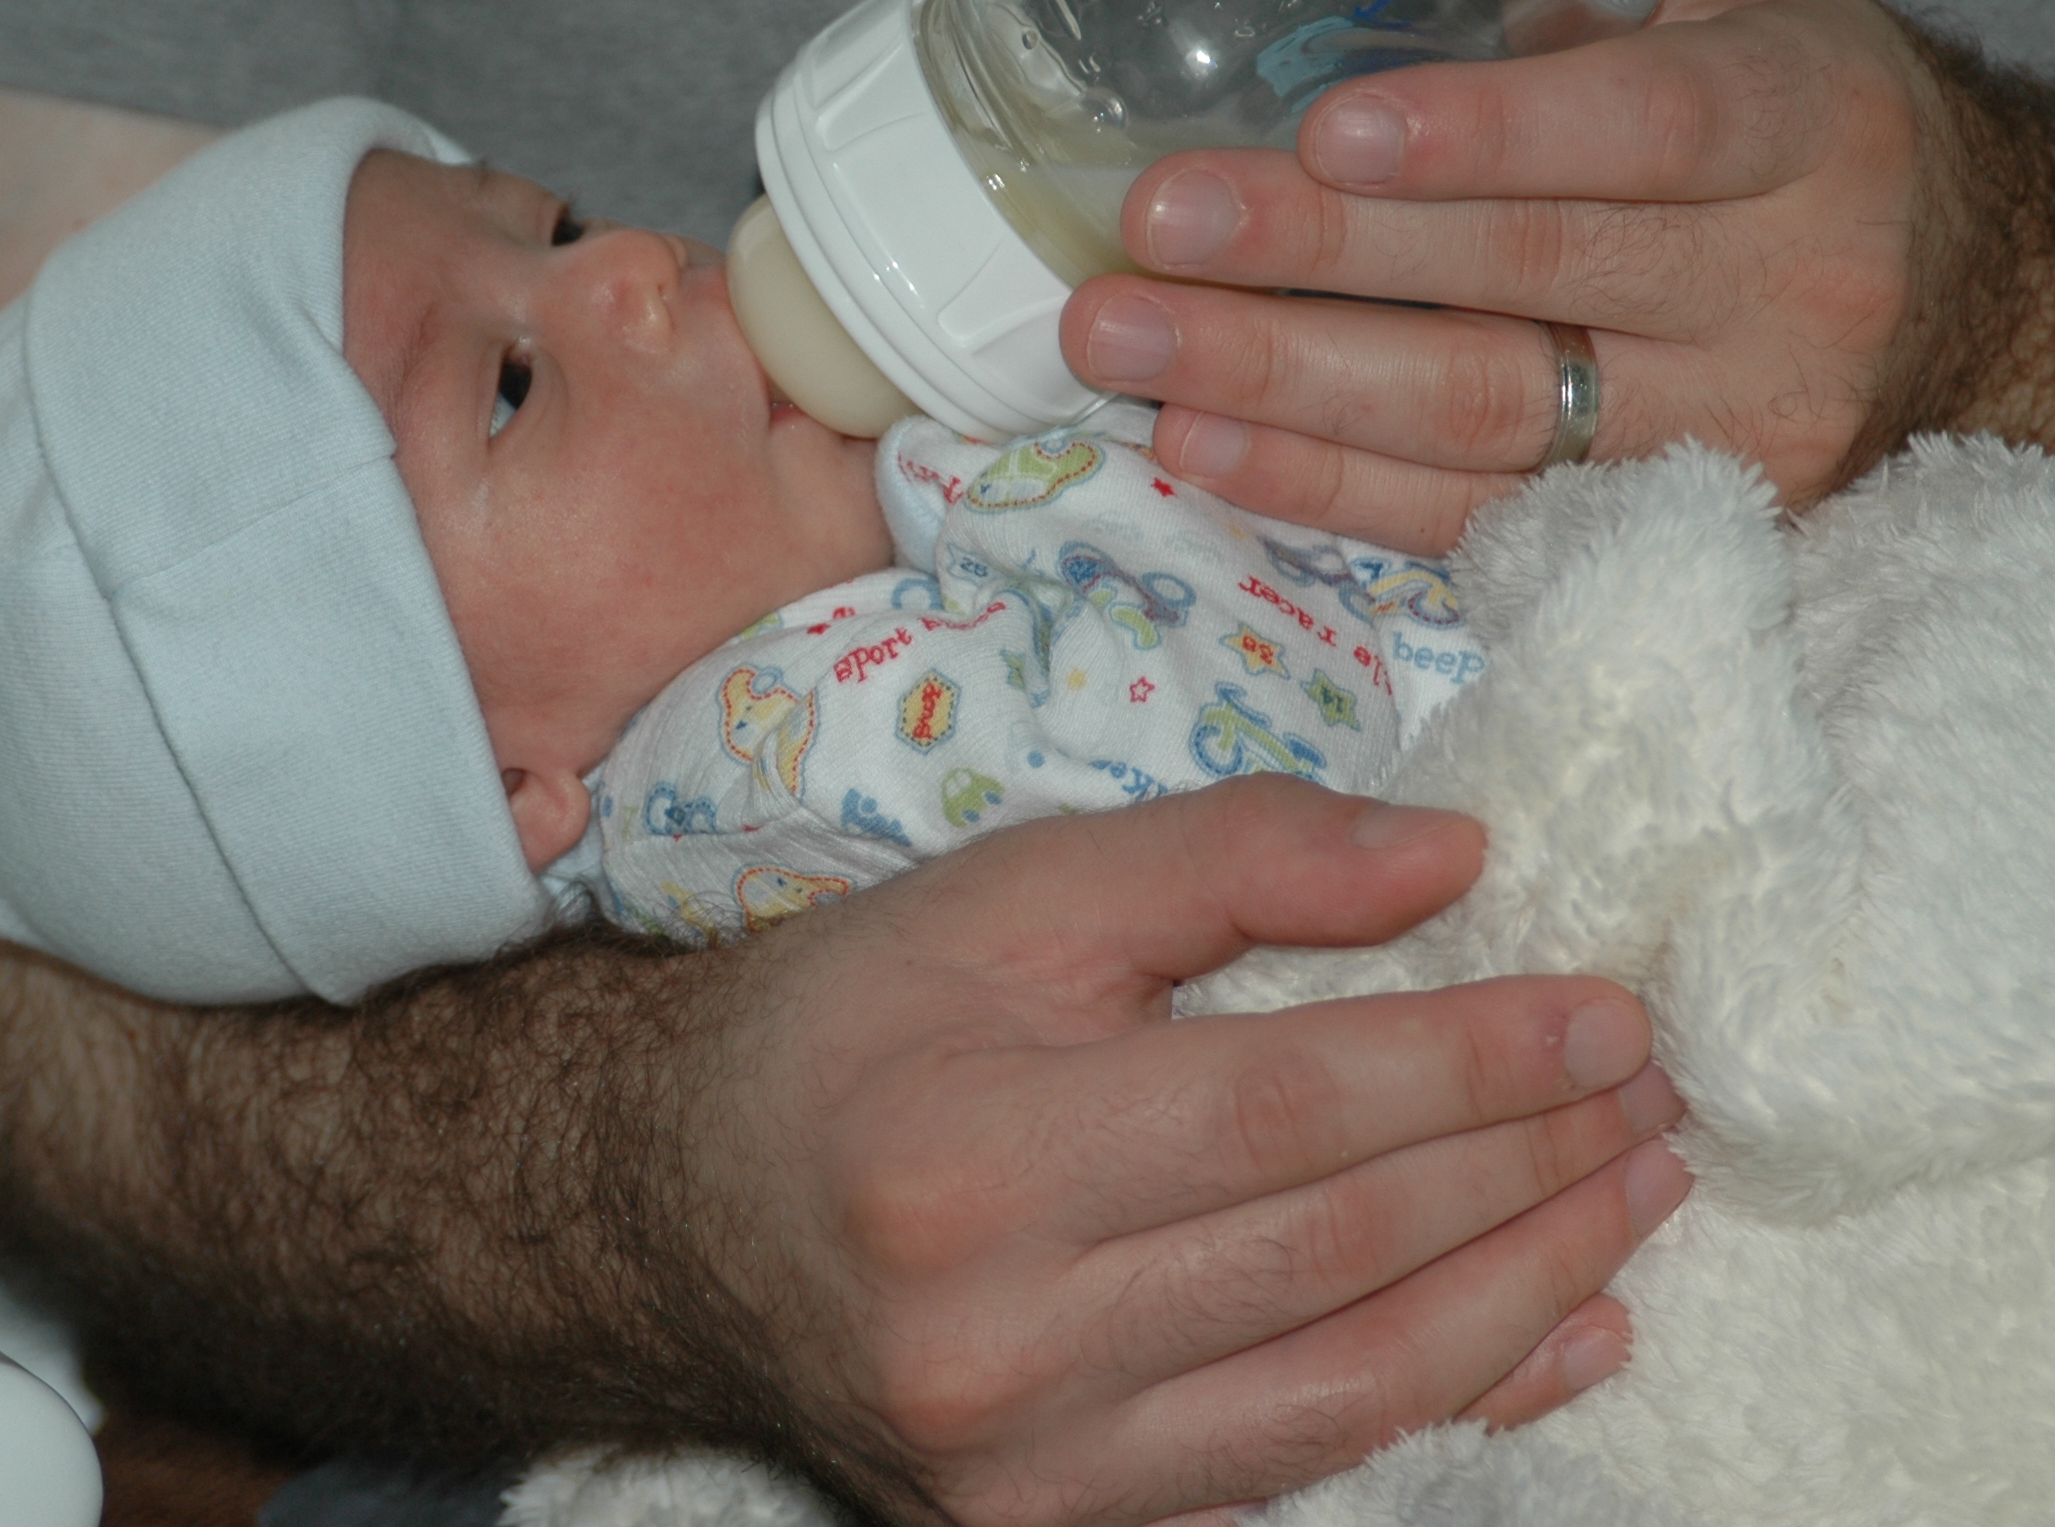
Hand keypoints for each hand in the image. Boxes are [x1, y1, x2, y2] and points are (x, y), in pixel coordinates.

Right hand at [685, 778, 1686, 1526]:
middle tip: (1651, 1098)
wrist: (670, 1211)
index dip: (1471, 1063)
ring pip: (1351, 1389)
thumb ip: (1222, 855)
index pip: (1289, 1109)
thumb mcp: (1002, 894)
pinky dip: (1456, 1410)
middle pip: (1340, 1254)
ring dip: (1531, 1293)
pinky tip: (1557, 1342)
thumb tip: (1448, 858)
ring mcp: (1028, 1470)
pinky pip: (1301, 1477)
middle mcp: (996, 1343)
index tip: (1608, 1018)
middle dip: (1530, 1169)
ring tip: (1637, 1199)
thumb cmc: (847, 1027)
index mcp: (968, 1156)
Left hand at [1056, 0, 1962, 553]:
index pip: (1649, 125)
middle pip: (1531, 276)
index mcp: (1798, 111)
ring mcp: (1723, 422)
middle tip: (1154, 225)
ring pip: (1483, 416)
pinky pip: (1468, 518)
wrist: (1943, 283)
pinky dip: (1320, 485)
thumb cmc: (1769, 95)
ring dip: (1283, 384)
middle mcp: (1780, 280)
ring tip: (1125, 342)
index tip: (1329, 126)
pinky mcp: (1653, 522)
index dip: (1487, 134)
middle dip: (1322, 255)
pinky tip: (1196, 439)